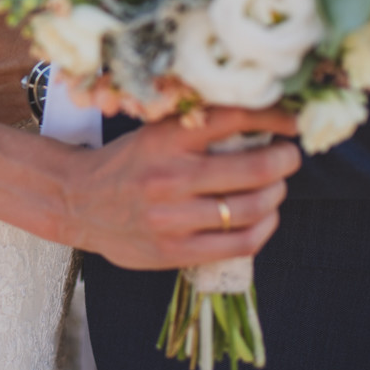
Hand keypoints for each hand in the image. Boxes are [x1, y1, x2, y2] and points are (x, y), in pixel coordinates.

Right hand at [59, 107, 300, 270]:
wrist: (77, 201)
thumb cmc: (125, 164)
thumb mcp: (153, 134)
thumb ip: (197, 128)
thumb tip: (260, 120)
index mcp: (165, 139)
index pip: (234, 118)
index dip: (275, 118)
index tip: (292, 123)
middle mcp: (170, 177)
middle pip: (255, 169)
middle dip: (285, 161)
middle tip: (289, 156)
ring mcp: (173, 218)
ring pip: (252, 208)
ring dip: (276, 194)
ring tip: (277, 186)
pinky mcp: (175, 251)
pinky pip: (240, 243)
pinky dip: (265, 227)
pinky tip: (266, 217)